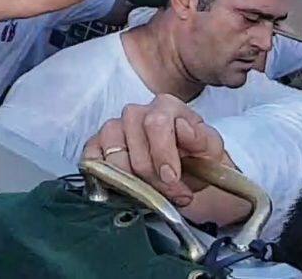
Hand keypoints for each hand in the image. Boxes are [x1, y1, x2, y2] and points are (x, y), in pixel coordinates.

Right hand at [81, 94, 229, 206]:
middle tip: (169, 194)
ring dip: (129, 177)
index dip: (162, 152)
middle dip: (150, 174)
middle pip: (132, 139)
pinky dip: (101, 173)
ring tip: (149, 194)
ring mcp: (114, 127)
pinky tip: (119, 187)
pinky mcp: (97, 143)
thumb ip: (202, 139)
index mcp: (165, 106)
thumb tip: (184, 130)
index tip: (171, 177)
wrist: (186, 170)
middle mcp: (136, 112)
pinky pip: (91, 156)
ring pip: (111, 149)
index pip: (156, 123)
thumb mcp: (211, 149)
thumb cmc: (197, 157)